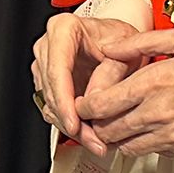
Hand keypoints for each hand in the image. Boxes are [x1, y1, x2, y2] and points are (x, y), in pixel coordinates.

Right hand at [31, 14, 142, 153]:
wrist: (119, 40)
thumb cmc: (121, 39)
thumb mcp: (127, 51)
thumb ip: (112, 72)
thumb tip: (95, 100)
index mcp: (63, 29)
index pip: (57, 69)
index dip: (64, 101)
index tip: (74, 124)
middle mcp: (49, 46)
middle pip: (52, 90)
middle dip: (71, 120)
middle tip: (94, 141)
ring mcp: (46, 65)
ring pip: (50, 103)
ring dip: (72, 127)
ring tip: (96, 142)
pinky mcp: (49, 83)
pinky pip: (54, 108)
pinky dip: (71, 124)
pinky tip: (88, 136)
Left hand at [75, 28, 173, 160]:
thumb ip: (140, 42)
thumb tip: (112, 47)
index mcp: (153, 83)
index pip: (102, 104)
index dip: (86, 105)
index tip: (84, 102)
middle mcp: (159, 113)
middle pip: (109, 129)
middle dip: (97, 123)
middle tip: (96, 115)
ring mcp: (173, 136)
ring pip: (128, 146)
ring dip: (118, 137)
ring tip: (119, 123)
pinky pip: (154, 152)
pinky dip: (145, 143)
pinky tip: (150, 128)